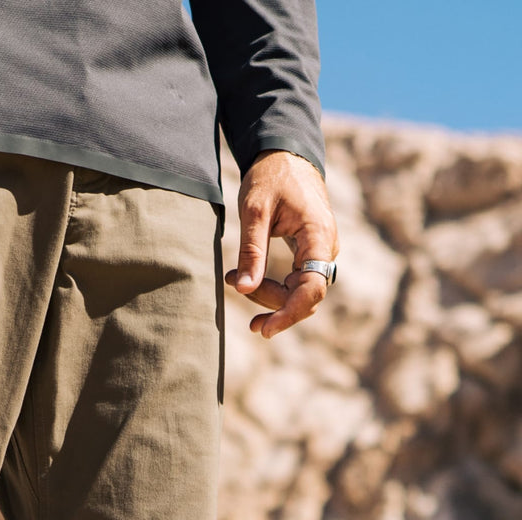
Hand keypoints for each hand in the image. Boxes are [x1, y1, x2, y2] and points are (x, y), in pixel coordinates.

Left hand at [225, 150, 338, 338]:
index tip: (263, 329)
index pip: (312, 289)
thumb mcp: (254, 211)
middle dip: (268, 302)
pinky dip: (270, 287)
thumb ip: (251, 251)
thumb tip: (243, 288)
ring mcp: (320, 252)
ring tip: (230, 278)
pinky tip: (245, 280)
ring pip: (297, 292)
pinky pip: (294, 282)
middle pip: (303, 296)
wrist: (285, 154)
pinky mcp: (310, 253)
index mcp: (318, 236)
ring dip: (265, 294)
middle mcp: (326, 248)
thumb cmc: (270, 177)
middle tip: (230, 284)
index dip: (289, 314)